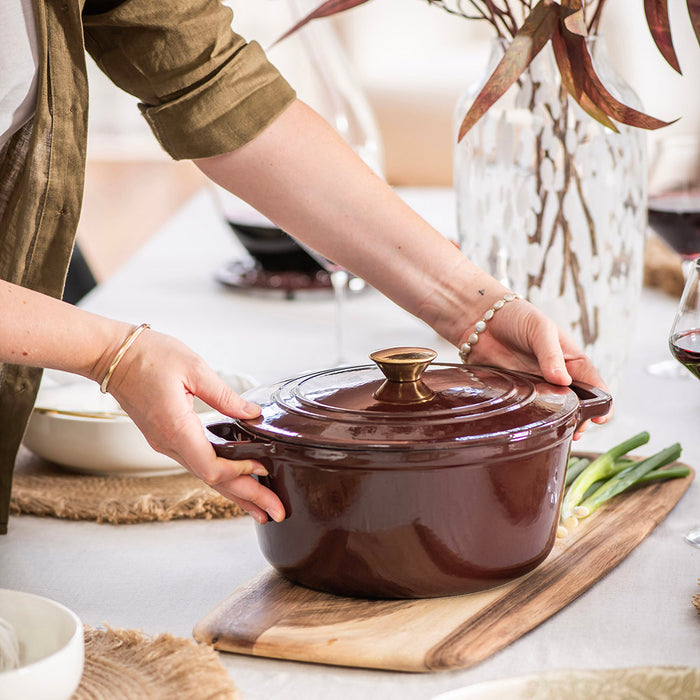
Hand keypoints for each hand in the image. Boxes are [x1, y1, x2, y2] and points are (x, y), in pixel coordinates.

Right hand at [103, 330, 284, 522]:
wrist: (111, 356)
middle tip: (276, 512)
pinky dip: (219, 477)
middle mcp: (168, 444)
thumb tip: (253, 414)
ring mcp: (164, 443)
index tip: (265, 471)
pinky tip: (234, 482)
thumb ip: (226, 396)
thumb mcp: (194, 369)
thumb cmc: (149, 356)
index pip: (212, 468)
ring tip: (259, 509)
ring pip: (204, 476)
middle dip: (247, 497)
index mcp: (176, 429)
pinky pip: (196, 464)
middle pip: (212, 481)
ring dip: (234, 492)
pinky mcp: (165, 438)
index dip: (241, 474)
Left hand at [459, 297, 612, 439]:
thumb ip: (551, 355)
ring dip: (559, 424)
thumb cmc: (517, 318)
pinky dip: (534, 421)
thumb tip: (564, 381)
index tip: (600, 418)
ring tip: (560, 433)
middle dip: (581, 419)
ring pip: (555, 412)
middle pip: (577, 404)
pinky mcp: (517, 394)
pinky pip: (529, 412)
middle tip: (577, 431)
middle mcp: (557, 377)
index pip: (594, 384)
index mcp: (571, 360)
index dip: (601, 403)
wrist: (481, 320)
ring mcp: (537, 387)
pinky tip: (535, 428)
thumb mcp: (540, 330)